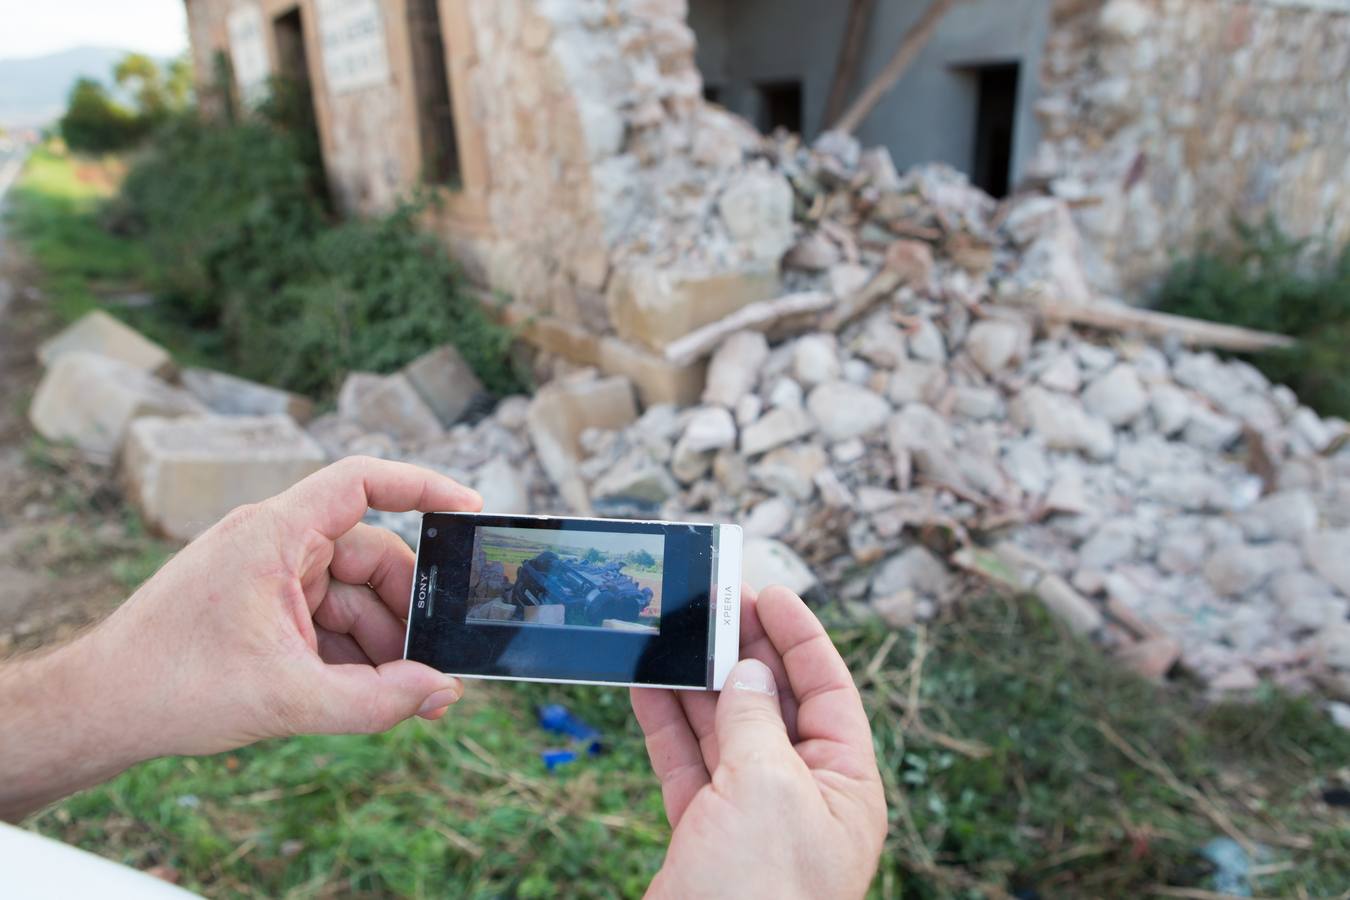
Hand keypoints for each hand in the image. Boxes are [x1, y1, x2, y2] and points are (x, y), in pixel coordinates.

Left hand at [0, 456, 480, 819]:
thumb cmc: (173, 686)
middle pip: (369, 555)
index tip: (469, 511)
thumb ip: (375, 699)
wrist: (98, 711)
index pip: (362, 482)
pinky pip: (326, 618)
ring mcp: (267, 576)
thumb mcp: (288, 698)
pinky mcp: (261, 608)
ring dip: (380, 641)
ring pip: (351, 595)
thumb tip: (441, 692)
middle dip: (406, 609)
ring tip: (401, 692)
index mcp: (275, 534)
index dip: (422, 487)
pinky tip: (365, 693)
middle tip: (436, 657)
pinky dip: (350, 652)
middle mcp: (274, 543)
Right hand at [631, 586, 886, 899]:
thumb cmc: (761, 895)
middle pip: (774, 703)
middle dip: (742, 651)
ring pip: (724, 729)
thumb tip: (749, 672)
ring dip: (696, 680)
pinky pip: (686, 763)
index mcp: (845, 787)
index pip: (830, 691)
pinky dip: (666, 723)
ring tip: (673, 631)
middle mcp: (804, 797)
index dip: (800, 637)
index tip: (767, 592)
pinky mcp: (704, 834)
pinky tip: (645, 684)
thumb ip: (756, 722)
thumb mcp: (767, 790)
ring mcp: (752, 817)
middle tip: (711, 601)